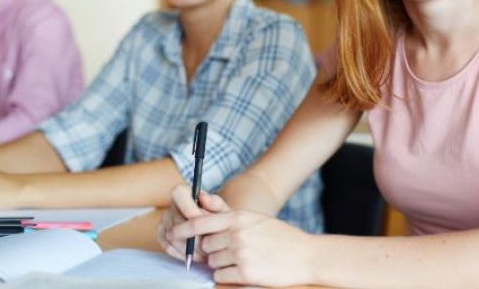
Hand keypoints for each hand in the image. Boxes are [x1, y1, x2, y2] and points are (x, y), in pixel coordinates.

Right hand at [157, 185, 229, 261]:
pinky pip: (167, 246)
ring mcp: (164, 219)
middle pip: (176, 220)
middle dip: (194, 238)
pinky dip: (181, 254)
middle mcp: (172, 204)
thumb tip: (202, 196)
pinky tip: (195, 257)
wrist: (216, 232)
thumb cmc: (220, 220)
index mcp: (185, 192)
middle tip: (209, 249)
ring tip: (205, 255)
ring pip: (172, 236)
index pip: (178, 194)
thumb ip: (215, 203)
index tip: (205, 226)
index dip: (190, 210)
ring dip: (189, 249)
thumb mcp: (223, 211)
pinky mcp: (161, 234)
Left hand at [171, 209, 316, 286]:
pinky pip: (222, 276)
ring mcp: (241, 254)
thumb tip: (202, 202)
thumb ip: (228, 214)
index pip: (201, 222)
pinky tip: (244, 270)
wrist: (306, 255)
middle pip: (206, 245)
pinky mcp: (246, 273)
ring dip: (221, 264)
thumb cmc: (280, 236)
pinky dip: (228, 275)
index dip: (183, 230)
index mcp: (239, 217)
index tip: (171, 234)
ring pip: (213, 262)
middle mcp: (238, 234)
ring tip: (242, 260)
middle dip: (212, 251)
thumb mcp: (255, 219)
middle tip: (228, 252)